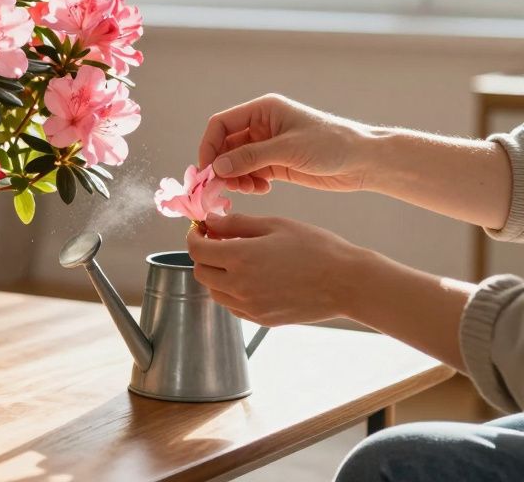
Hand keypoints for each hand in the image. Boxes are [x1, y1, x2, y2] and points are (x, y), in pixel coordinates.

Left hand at [186, 213, 370, 325]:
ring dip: (216, 275)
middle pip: (200, 272)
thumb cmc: (315, 248)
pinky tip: (250, 278)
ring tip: (237, 260)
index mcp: (240, 258)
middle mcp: (239, 286)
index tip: (201, 229)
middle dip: (203, 255)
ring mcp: (250, 306)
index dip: (194, 236)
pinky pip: (232, 306)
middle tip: (219, 241)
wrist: (347, 283)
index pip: (196, 250)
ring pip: (214, 291)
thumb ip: (236, 223)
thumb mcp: (275, 225)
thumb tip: (210, 222)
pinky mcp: (261, 319)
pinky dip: (231, 292)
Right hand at [198, 94, 374, 194]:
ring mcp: (268, 145)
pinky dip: (249, 182)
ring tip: (247, 189)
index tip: (207, 170)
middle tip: (222, 187)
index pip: (221, 124)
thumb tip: (217, 167)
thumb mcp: (288, 149)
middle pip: (226, 145)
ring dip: (235, 177)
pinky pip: (250, 173)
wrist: (364, 161)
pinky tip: (261, 189)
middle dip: (222, 166)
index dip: (209, 145)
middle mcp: (262, 126)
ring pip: (236, 162)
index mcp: (263, 110)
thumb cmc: (332, 144)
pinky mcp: (277, 164)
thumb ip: (251, 157)